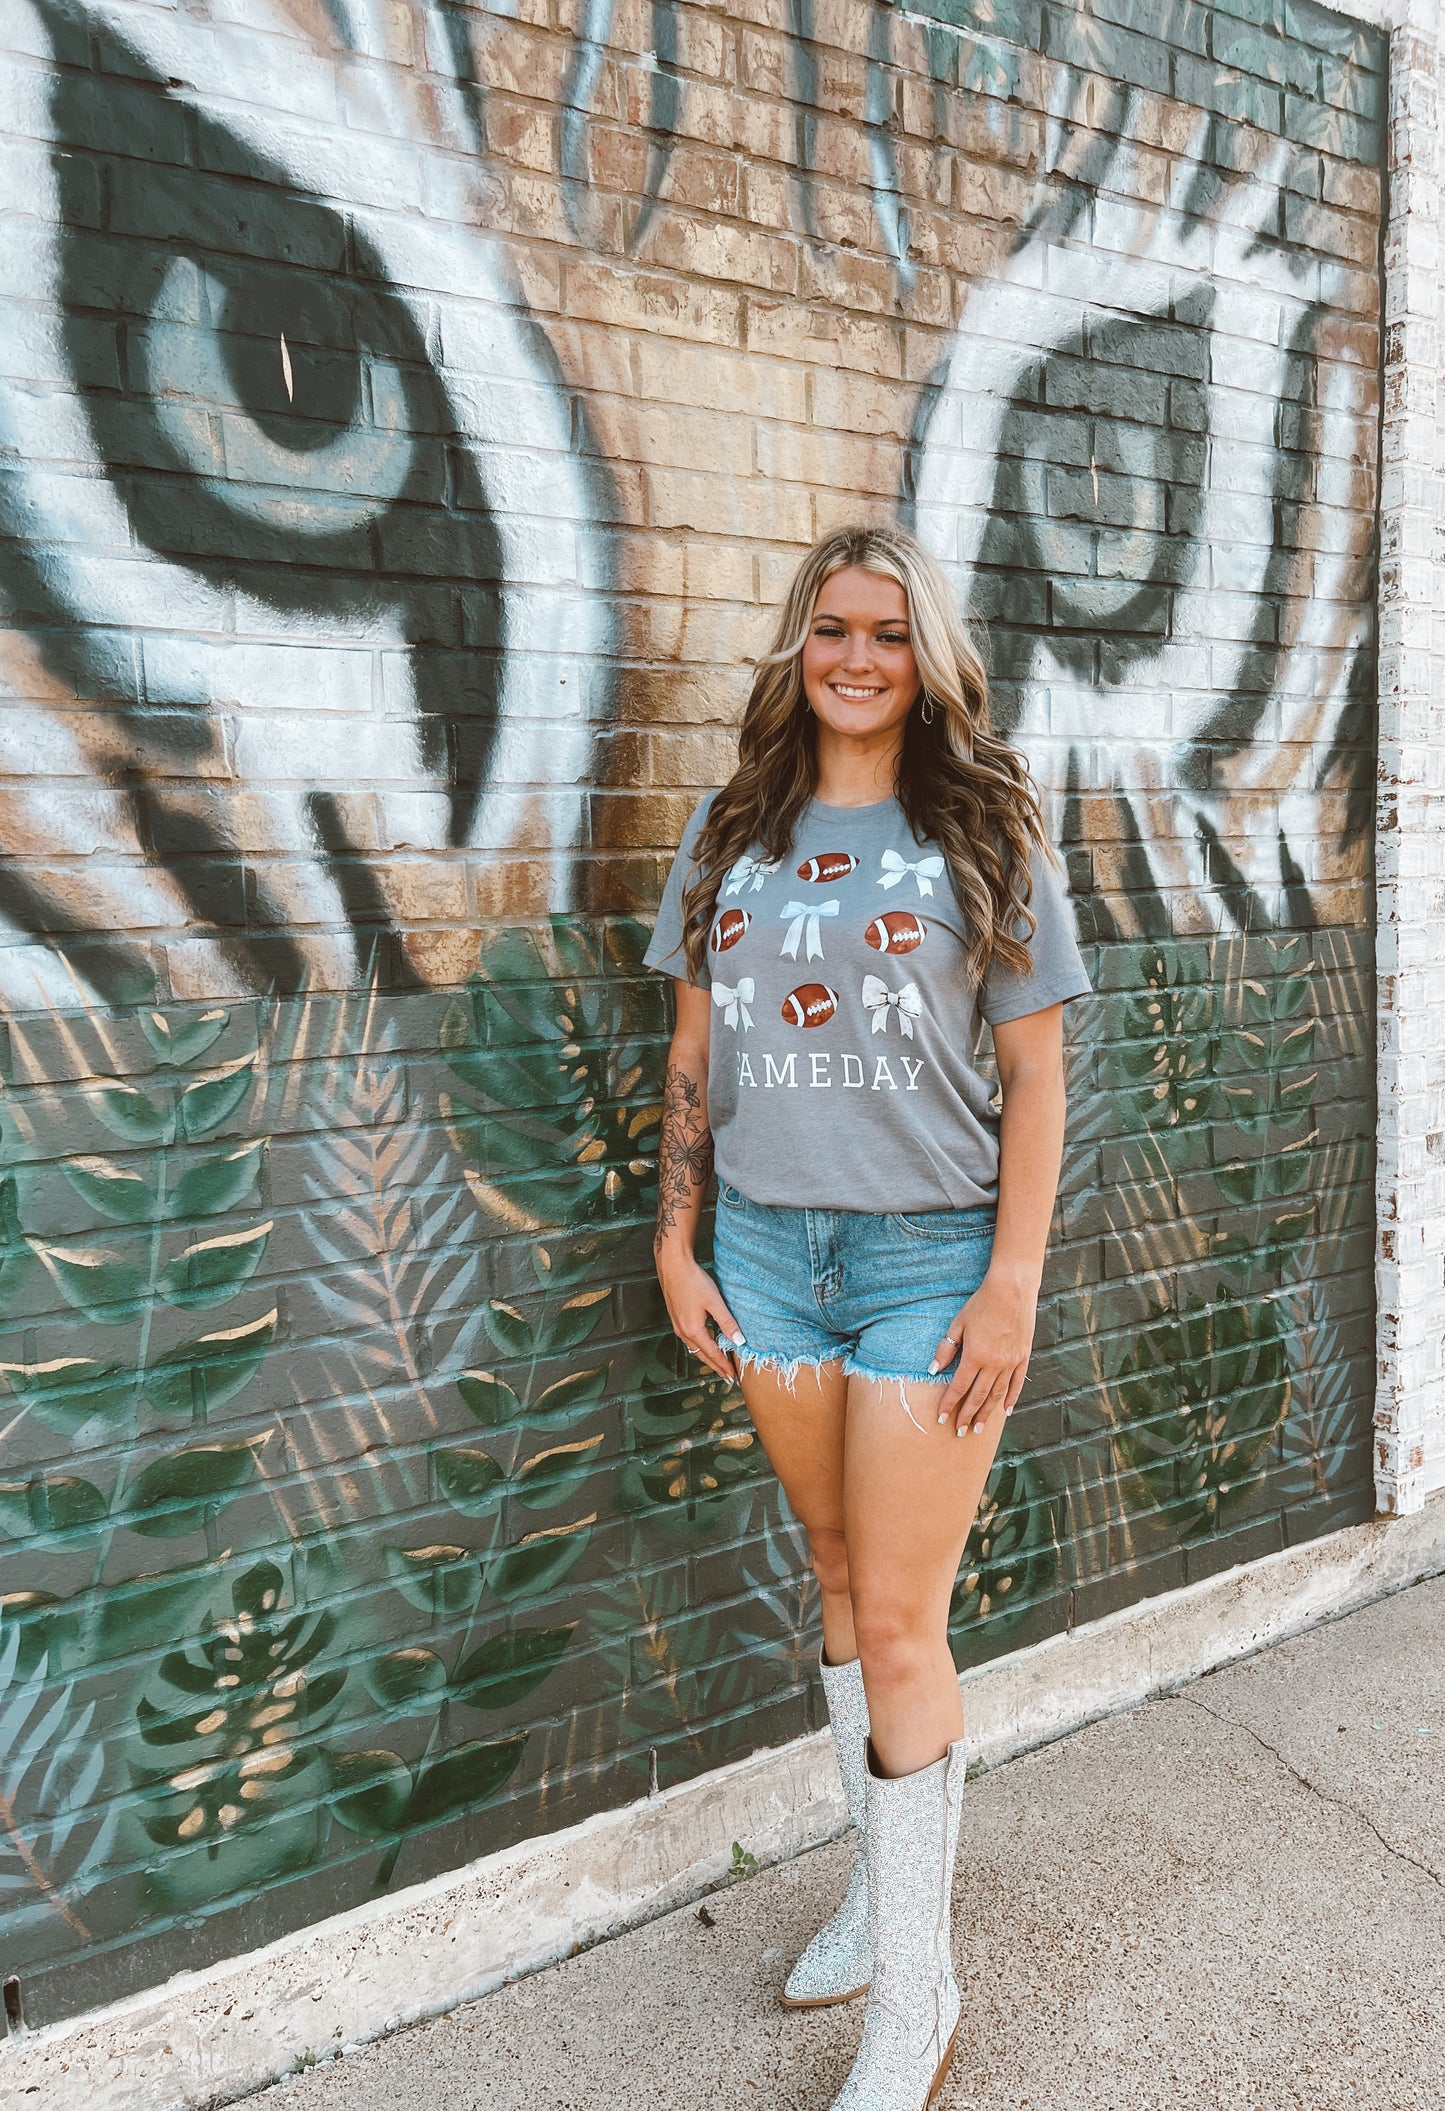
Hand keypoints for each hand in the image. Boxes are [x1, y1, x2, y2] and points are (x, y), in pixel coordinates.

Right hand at [657, 1248, 745, 1381]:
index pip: (712, 1354)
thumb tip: (740, 1341)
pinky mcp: (676, 1318)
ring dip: (707, 1357)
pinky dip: (699, 1346)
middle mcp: (683, 1331)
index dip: (724, 1365)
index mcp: (693, 1330)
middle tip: (727, 1376)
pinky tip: (705, 1343)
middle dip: (715, 1366)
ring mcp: (677, 1325)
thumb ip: (727, 1323)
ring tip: (718, 1363)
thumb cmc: (693, 1281)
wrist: (672, 1266)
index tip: (733, 1375)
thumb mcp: (714, 1302)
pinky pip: (689, 1340)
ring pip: (694, 1348)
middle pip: (701, 1355)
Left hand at [929, 1269, 1036, 1437]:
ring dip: (987, 1413)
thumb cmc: (981, 1304)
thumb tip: (932, 1370)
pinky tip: (1006, 1411)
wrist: (1012, 1289)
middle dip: (967, 1416)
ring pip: (997, 1395)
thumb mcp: (958, 1324)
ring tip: (978, 1428)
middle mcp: (994, 1364)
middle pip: (978, 1397)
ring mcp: (1011, 1362)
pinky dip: (1011, 1399)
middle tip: (960, 1431)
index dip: (949, 1404)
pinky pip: (1017, 1384)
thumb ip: (946, 1349)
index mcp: (975, 1356)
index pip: (958, 1388)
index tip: (941, 1418)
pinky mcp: (1023, 1357)